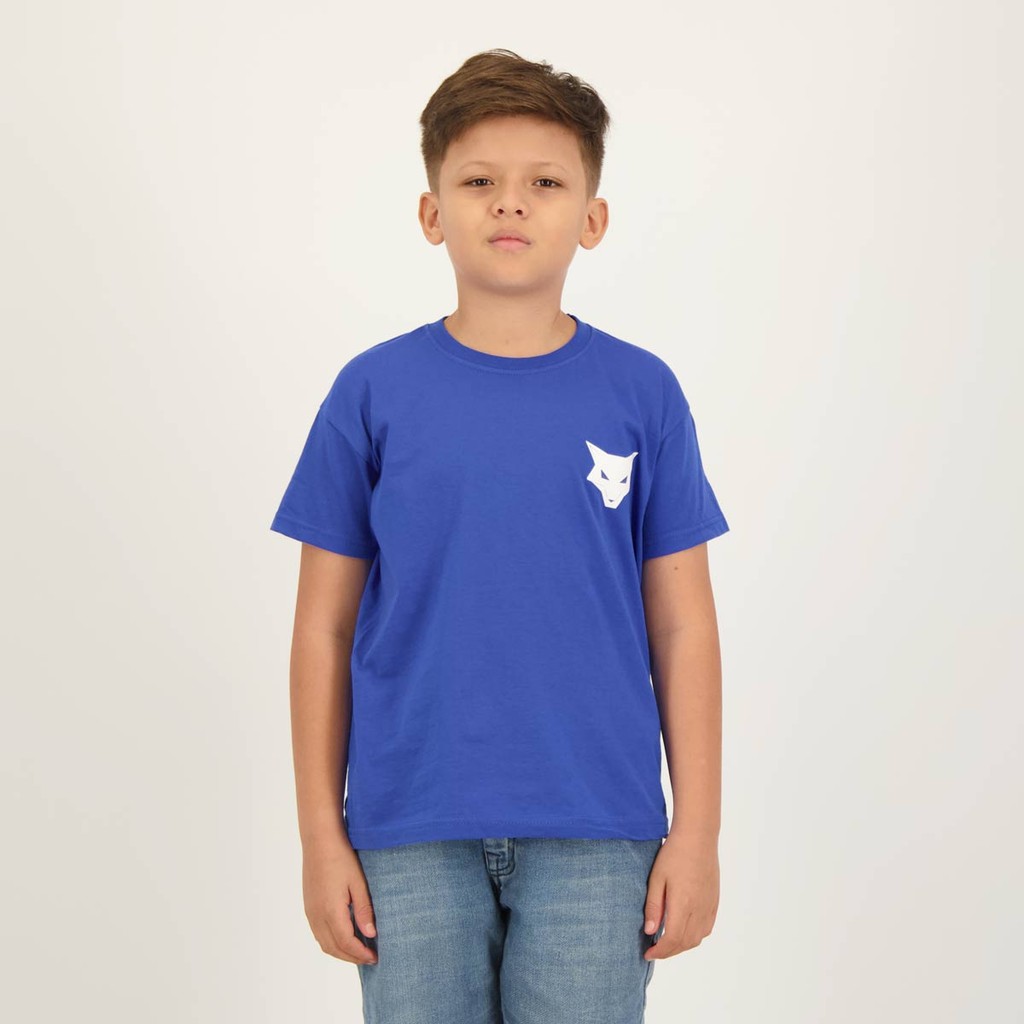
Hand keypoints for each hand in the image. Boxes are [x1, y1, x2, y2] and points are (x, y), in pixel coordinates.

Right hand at [302, 838, 378, 965]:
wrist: (319, 840)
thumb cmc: (342, 857)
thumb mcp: (358, 883)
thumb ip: (364, 910)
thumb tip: (370, 935)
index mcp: (331, 911)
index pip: (346, 943)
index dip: (361, 954)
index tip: (375, 958)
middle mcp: (317, 916)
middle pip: (333, 948)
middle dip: (351, 957)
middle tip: (369, 958)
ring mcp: (310, 912)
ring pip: (324, 943)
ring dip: (340, 951)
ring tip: (358, 950)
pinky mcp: (308, 906)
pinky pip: (318, 933)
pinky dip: (331, 942)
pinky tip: (344, 936)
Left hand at [642, 832, 719, 959]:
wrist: (698, 837)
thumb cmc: (674, 854)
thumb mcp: (657, 878)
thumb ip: (654, 906)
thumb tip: (650, 932)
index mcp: (683, 904)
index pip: (672, 939)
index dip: (660, 951)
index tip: (647, 953)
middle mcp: (699, 909)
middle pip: (686, 942)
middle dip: (669, 951)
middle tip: (654, 950)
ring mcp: (709, 906)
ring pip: (698, 938)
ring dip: (682, 945)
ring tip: (667, 942)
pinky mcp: (715, 901)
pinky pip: (707, 927)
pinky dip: (695, 936)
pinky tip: (684, 930)